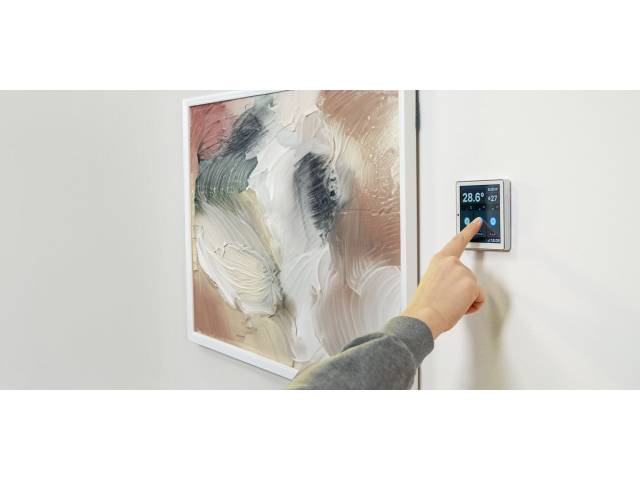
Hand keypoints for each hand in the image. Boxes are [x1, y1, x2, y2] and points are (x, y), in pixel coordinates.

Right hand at [401, 217, 485, 338]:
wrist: (423, 317)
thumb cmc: (424, 306)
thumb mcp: (432, 283)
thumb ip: (446, 277)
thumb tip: (454, 287)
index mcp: (439, 260)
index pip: (457, 241)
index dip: (469, 230)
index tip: (477, 222)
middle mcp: (452, 262)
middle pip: (469, 276)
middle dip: (462, 290)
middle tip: (447, 299)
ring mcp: (462, 272)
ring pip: (474, 288)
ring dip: (466, 299)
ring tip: (449, 304)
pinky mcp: (471, 284)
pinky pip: (480, 298)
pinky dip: (472, 306)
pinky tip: (458, 307)